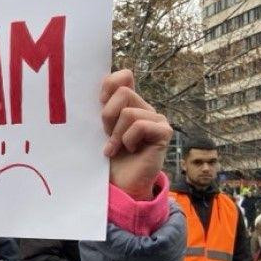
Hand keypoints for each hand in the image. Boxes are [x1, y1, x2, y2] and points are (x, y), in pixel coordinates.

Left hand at [101, 70, 172, 199]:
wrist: (120, 184)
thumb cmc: (108, 156)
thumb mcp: (99, 128)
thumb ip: (102, 107)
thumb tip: (96, 84)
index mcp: (129, 103)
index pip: (124, 76)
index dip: (110, 84)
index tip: (99, 102)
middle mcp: (144, 107)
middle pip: (123, 93)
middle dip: (108, 116)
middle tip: (107, 135)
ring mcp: (157, 119)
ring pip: (129, 112)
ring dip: (116, 134)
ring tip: (115, 148)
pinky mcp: (164, 132)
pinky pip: (140, 126)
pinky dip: (128, 140)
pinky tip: (130, 150)